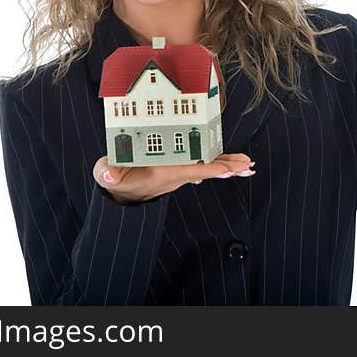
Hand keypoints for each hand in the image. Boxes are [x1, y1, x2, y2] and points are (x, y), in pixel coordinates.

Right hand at [92, 153, 255, 203]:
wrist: (119, 192)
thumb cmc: (115, 178)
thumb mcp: (107, 174)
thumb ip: (107, 173)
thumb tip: (107, 174)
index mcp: (162, 172)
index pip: (190, 170)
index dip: (210, 169)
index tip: (229, 170)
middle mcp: (175, 175)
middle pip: (206, 170)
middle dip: (228, 168)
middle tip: (249, 166)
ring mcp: (178, 174)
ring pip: (207, 168)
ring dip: (228, 166)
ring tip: (248, 164)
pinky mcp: (179, 171)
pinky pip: (202, 167)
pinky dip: (218, 164)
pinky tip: (232, 164)